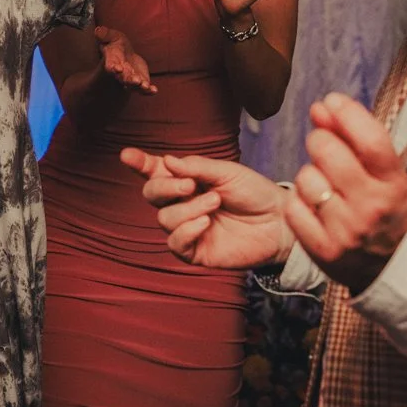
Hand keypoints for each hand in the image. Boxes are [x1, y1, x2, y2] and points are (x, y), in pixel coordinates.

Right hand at [95, 26, 156, 93]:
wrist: (126, 56)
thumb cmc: (117, 45)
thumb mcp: (113, 37)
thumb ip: (106, 34)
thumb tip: (97, 30)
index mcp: (112, 62)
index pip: (110, 66)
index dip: (113, 68)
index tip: (117, 68)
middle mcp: (120, 74)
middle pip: (123, 78)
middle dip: (129, 79)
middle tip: (135, 80)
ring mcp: (130, 80)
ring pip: (133, 86)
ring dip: (139, 87)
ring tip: (146, 86)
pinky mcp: (140, 82)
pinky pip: (143, 89)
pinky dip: (148, 91)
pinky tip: (154, 90)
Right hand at [123, 148, 289, 268]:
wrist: (279, 222)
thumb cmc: (254, 193)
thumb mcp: (227, 172)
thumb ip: (197, 167)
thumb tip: (165, 161)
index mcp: (188, 180)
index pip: (156, 171)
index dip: (140, 163)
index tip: (127, 155)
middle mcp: (183, 203)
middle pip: (152, 193)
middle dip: (165, 186)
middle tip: (190, 184)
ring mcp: (188, 227)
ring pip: (164, 218)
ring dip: (187, 208)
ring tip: (214, 203)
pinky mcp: (196, 251)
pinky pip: (175, 243)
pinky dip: (186, 231)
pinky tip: (205, 223)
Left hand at [284, 92, 406, 293]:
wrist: (394, 267)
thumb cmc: (387, 208)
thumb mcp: (386, 173)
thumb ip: (356, 137)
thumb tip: (322, 106)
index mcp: (394, 185)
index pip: (370, 140)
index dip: (347, 113)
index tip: (333, 101)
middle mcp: (372, 208)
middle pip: (328, 152)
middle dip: (320, 140)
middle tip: (324, 148)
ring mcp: (346, 232)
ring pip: (305, 178)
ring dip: (309, 175)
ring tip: (324, 185)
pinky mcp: (322, 250)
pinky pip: (293, 208)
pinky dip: (298, 202)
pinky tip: (313, 206)